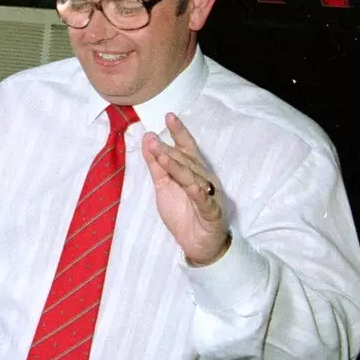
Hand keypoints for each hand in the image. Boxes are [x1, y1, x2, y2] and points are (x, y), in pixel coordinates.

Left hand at [140, 113, 229, 265]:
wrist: (198, 243)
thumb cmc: (183, 211)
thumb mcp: (164, 185)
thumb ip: (156, 164)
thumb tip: (148, 138)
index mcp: (194, 172)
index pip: (186, 149)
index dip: (179, 133)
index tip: (169, 116)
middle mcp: (204, 180)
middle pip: (187, 162)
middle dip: (169, 150)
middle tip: (152, 139)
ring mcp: (209, 196)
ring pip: (193, 179)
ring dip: (178, 167)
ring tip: (162, 156)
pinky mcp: (211, 213)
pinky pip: (205, 202)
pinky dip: (199, 194)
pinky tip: (191, 187)